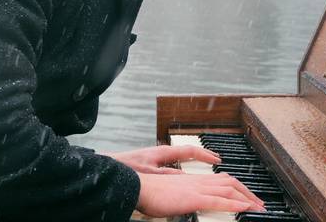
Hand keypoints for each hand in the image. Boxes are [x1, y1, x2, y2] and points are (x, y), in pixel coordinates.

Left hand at [103, 144, 219, 173]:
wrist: (108, 166)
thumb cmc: (126, 167)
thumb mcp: (150, 172)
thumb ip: (168, 174)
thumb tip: (185, 175)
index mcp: (164, 152)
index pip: (190, 150)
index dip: (205, 155)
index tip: (217, 159)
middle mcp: (162, 152)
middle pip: (188, 151)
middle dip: (203, 155)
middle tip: (217, 160)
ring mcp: (158, 157)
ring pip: (181, 157)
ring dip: (194, 161)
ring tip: (206, 165)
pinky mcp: (152, 162)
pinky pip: (173, 163)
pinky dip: (183, 166)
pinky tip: (185, 175)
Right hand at [135, 172, 266, 216]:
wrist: (139, 187)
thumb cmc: (151, 193)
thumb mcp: (174, 194)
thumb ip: (186, 197)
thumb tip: (192, 203)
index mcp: (195, 180)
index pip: (223, 180)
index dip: (238, 187)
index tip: (248, 196)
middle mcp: (199, 181)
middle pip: (231, 182)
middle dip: (248, 193)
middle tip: (260, 204)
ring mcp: (198, 188)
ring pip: (230, 189)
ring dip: (247, 198)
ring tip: (259, 208)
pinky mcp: (194, 198)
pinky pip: (219, 200)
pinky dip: (234, 203)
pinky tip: (244, 207)